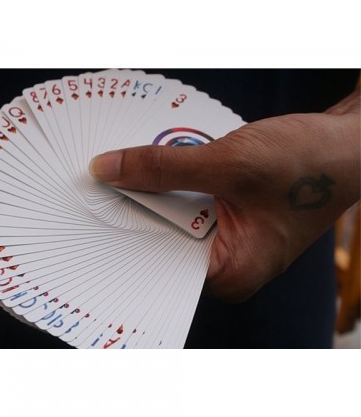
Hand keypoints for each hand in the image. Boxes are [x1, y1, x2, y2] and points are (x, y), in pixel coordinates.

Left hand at [89, 88, 359, 301]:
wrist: (346, 144)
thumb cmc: (309, 163)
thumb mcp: (230, 163)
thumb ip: (164, 168)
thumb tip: (107, 169)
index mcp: (230, 273)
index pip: (156, 267)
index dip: (118, 241)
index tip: (82, 222)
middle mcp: (224, 265)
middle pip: (158, 244)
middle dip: (128, 216)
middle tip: (87, 194)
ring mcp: (224, 241)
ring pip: (168, 222)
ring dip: (147, 198)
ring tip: (109, 180)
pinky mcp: (224, 218)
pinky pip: (183, 206)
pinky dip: (166, 188)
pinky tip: (142, 173)